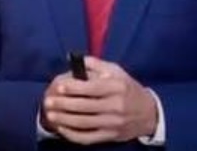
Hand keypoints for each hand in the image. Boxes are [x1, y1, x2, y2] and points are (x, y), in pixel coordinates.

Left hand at [40, 57, 157, 144]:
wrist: (148, 113)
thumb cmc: (127, 88)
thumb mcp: (117, 71)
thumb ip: (95, 64)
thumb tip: (74, 59)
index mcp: (117, 87)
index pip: (92, 88)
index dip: (74, 88)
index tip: (59, 86)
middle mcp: (115, 106)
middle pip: (85, 106)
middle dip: (64, 104)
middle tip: (48, 101)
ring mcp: (113, 123)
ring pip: (84, 123)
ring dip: (64, 120)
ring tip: (50, 115)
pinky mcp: (110, 136)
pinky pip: (88, 138)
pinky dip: (73, 135)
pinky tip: (62, 129)